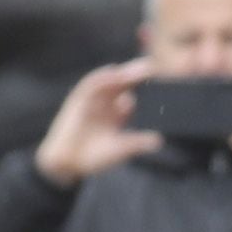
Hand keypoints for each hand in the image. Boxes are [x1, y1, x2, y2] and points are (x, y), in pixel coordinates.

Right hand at [32, 59, 156, 188]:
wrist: (66, 164)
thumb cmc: (93, 157)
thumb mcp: (119, 150)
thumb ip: (137, 143)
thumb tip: (159, 140)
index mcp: (120, 112)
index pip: (137, 95)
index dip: (149, 88)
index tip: (165, 84)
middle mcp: (108, 102)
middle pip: (126, 83)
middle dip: (140, 75)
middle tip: (156, 68)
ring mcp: (94, 98)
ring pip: (111, 80)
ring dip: (125, 72)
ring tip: (141, 68)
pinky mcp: (79, 99)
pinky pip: (91, 84)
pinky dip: (102, 77)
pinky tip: (114, 73)